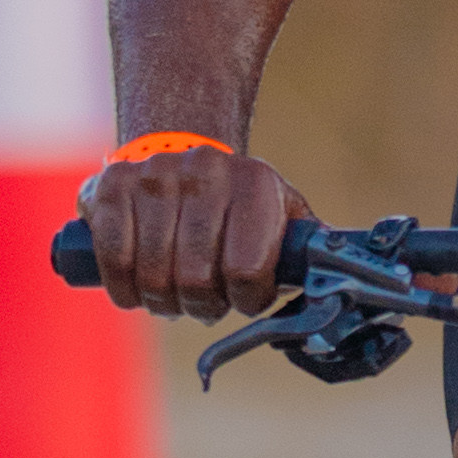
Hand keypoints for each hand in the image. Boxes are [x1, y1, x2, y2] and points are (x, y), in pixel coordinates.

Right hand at [84, 141, 307, 316]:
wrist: (182, 152)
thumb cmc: (240, 206)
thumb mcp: (283, 217)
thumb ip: (309, 252)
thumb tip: (345, 286)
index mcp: (256, 183)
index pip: (247, 271)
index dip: (244, 299)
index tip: (243, 296)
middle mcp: (206, 171)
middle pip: (196, 279)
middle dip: (201, 305)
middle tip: (203, 301)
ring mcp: (155, 176)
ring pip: (154, 276)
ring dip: (162, 301)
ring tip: (173, 293)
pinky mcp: (111, 186)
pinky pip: (114, 260)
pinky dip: (124, 289)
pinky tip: (136, 288)